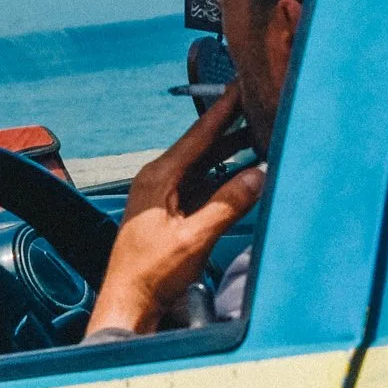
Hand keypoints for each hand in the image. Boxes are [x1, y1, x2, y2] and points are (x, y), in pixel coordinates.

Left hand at [87, 88, 265, 334]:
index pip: (197, 136)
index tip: (239, 87)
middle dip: (229, 127)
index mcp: (159, 178)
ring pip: (202, 165)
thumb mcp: (194, 238)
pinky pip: (199, 185)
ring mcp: (162, 196)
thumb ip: (227, 205)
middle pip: (200, 146)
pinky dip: (221, 177)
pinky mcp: (169, 212)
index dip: (221, 110)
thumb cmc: (151, 273)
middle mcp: (158, 180)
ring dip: (228, 153)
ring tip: (256, 136)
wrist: (129, 301)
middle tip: (256, 107)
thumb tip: (258, 176)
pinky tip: (240, 175)